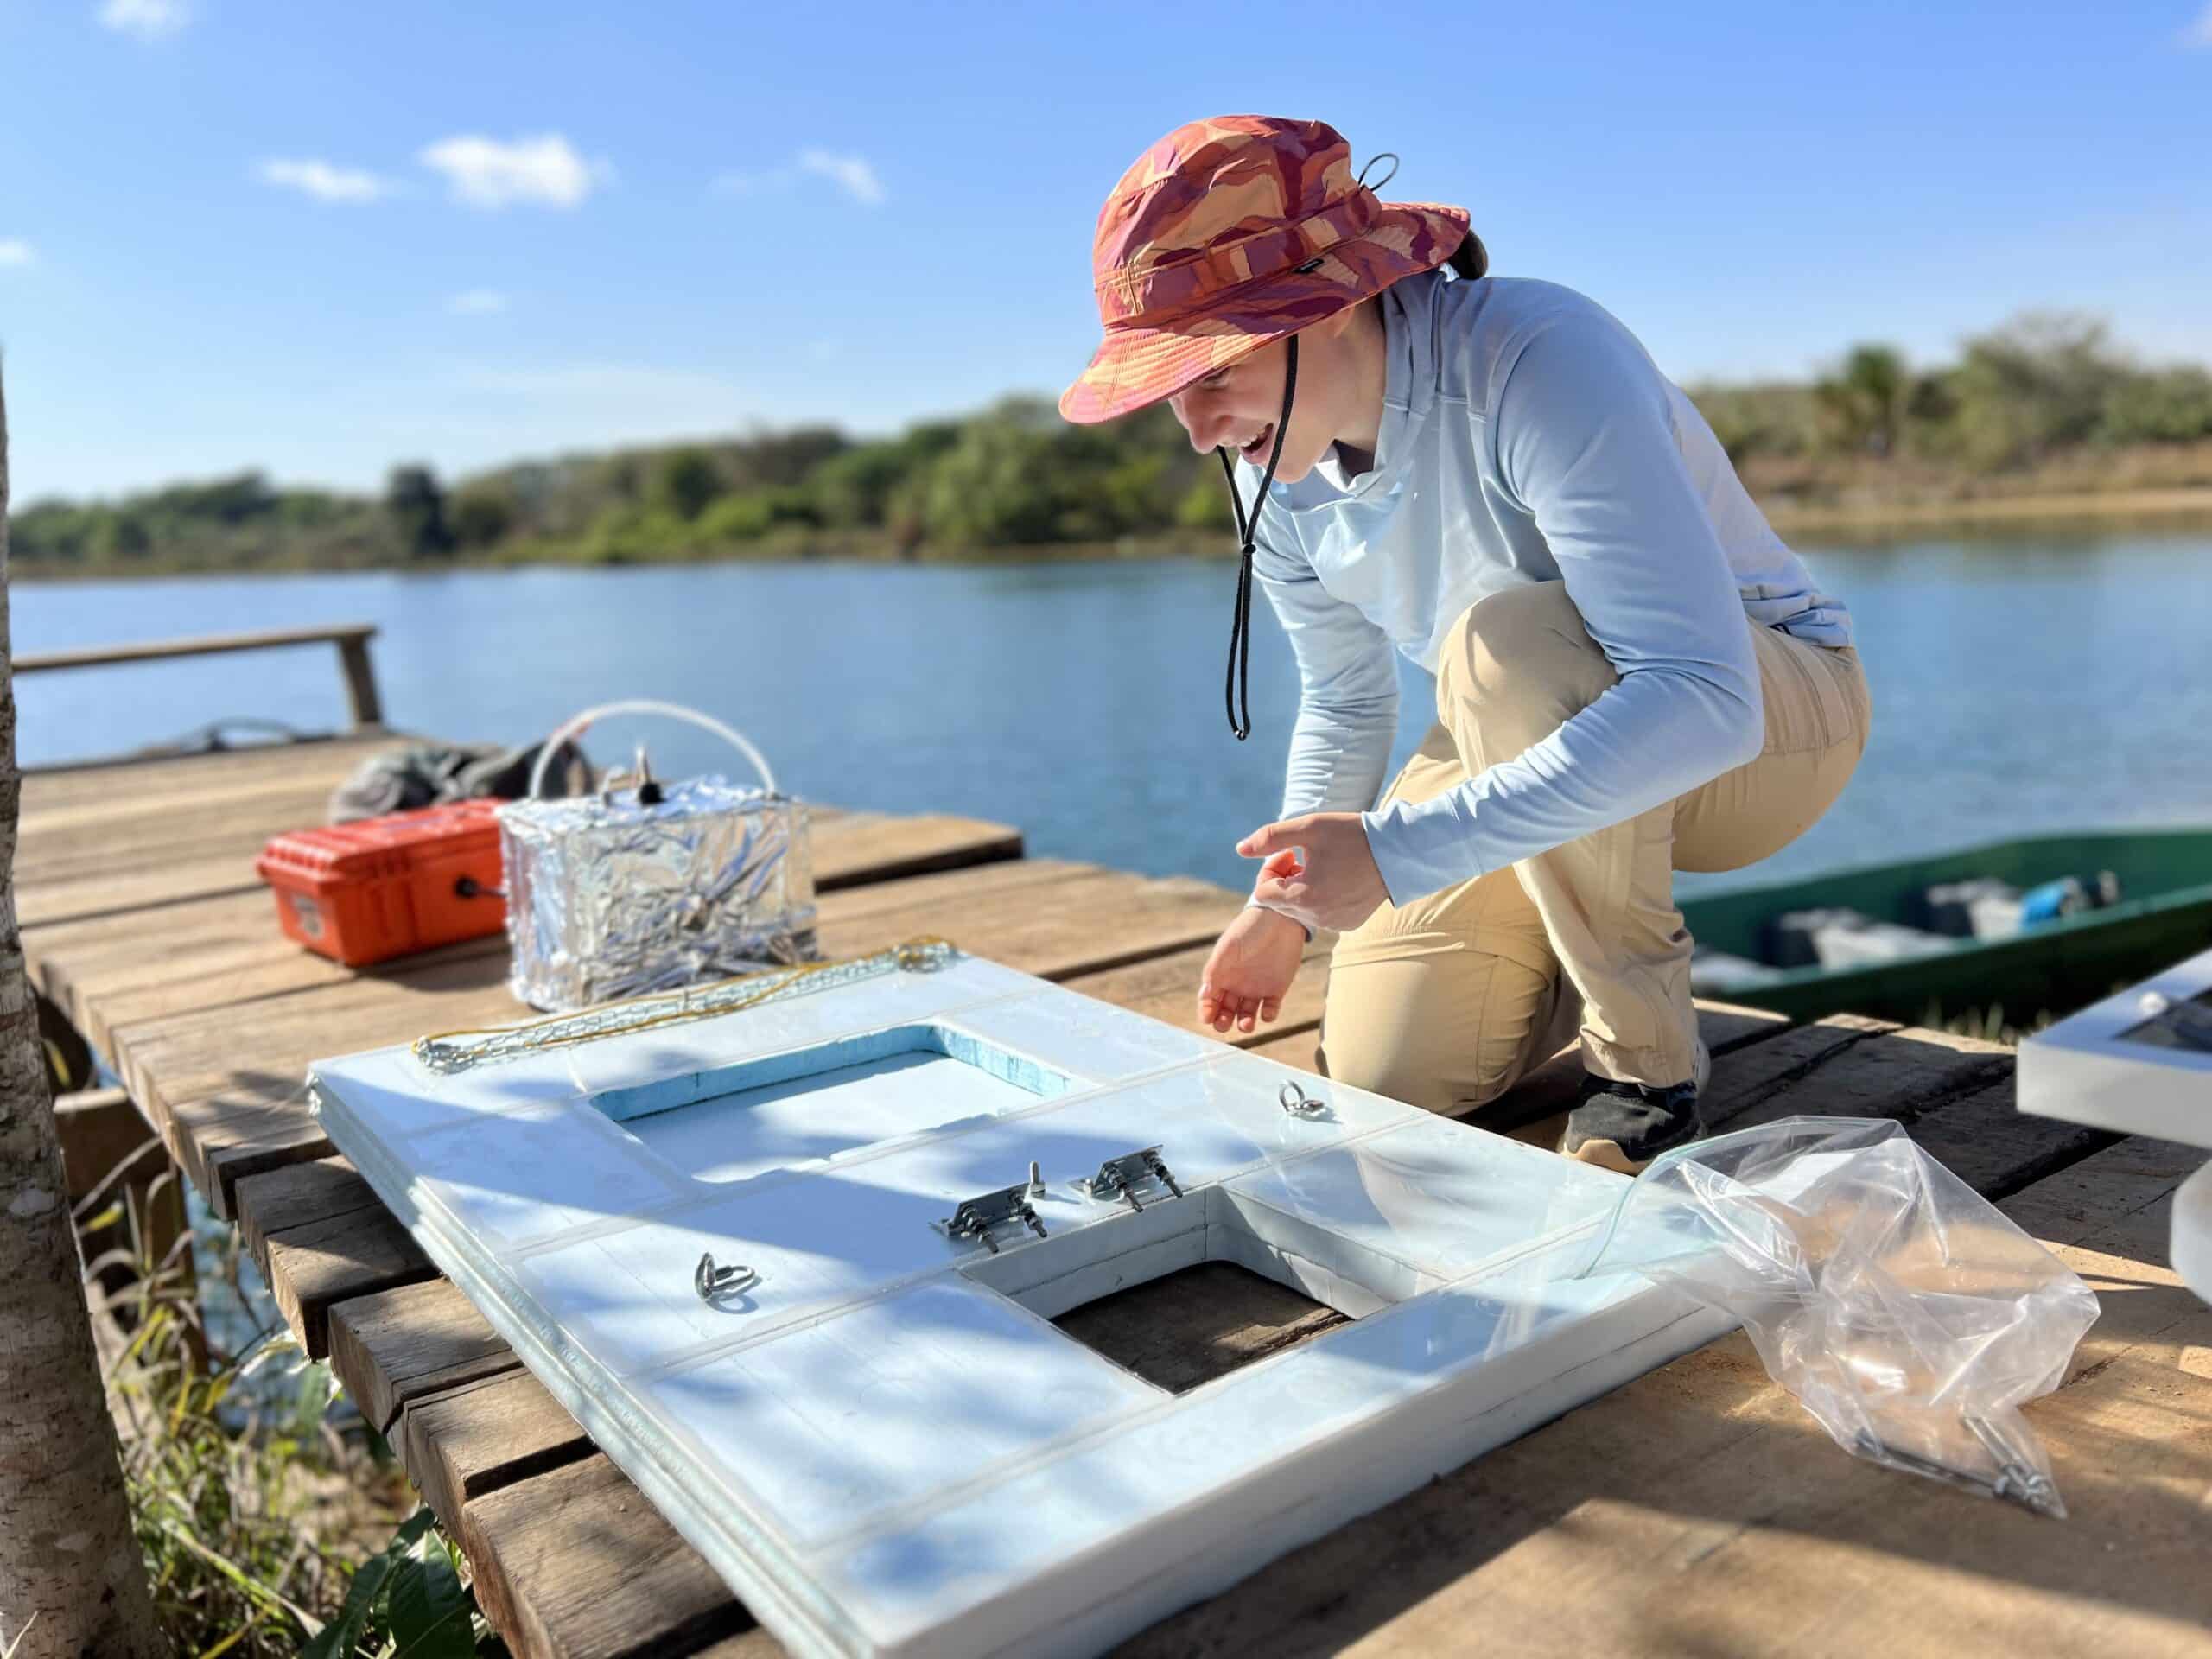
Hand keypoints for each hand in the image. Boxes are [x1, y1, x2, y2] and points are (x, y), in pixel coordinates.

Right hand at [1197, 904, 1307, 1035]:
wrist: (1280, 919)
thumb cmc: (1248, 931)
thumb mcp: (1227, 950)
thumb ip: (1214, 972)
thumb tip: (1205, 996)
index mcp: (1221, 976)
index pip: (1209, 1001)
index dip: (1206, 1011)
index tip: (1207, 1018)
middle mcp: (1236, 985)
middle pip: (1226, 1012)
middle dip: (1223, 1021)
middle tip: (1224, 1023)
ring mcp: (1256, 988)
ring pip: (1247, 1015)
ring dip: (1245, 1023)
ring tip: (1246, 1024)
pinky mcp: (1276, 990)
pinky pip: (1270, 1009)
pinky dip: (1268, 1015)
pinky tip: (1266, 1012)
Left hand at [1238, 812, 1388, 933]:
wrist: (1398, 852)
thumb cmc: (1352, 835)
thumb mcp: (1309, 828)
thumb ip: (1270, 838)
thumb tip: (1239, 850)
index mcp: (1303, 896)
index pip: (1263, 893)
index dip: (1271, 871)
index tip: (1291, 854)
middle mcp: (1317, 917)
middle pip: (1281, 903)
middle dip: (1286, 882)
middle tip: (1308, 858)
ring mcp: (1334, 924)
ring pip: (1302, 910)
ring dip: (1304, 891)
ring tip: (1326, 867)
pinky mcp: (1349, 925)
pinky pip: (1323, 916)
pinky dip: (1324, 901)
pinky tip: (1340, 880)